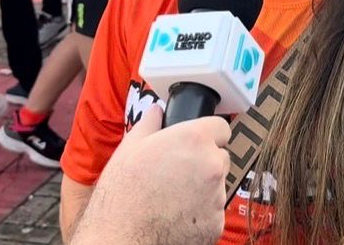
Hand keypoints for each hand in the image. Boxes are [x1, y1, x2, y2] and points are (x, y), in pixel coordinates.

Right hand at [73, 108, 229, 244]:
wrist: (122, 238)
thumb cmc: (122, 193)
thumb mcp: (129, 148)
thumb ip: (150, 124)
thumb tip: (157, 111)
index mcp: (194, 140)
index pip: (221, 128)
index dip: (208, 134)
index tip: (196, 142)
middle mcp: (212, 166)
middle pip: (222, 157)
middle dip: (206, 161)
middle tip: (179, 171)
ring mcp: (217, 197)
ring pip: (218, 186)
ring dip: (204, 188)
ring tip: (173, 196)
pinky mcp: (216, 223)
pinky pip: (214, 212)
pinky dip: (201, 213)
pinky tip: (176, 215)